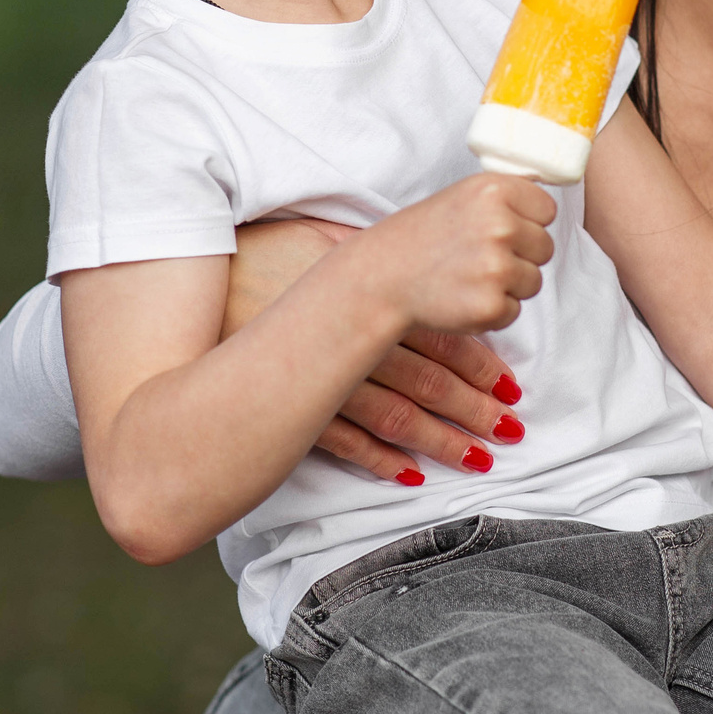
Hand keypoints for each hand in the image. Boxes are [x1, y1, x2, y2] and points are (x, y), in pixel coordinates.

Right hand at [223, 218, 532, 485]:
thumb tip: (420, 247)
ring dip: (442, 440)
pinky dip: (379, 460)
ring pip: (397, 418)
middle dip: (475, 407)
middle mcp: (354, 344)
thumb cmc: (263, 256)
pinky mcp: (296, 409)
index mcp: (369, 300)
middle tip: (513, 426)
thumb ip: (371, 251)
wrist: (199, 292)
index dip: (479, 363)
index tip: (512, 384)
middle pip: (428, 381)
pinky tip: (409, 474)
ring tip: (480, 458)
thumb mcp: (321, 239)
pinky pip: (345, 443)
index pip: (438, 336)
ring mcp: (325, 382)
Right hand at [340, 172, 553, 338]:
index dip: (527, 222)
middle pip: (545, 248)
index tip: (501, 229)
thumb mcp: (464, 196)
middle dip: (520, 256)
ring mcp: (496, 268)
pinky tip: (463, 296)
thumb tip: (550, 197)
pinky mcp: (491, 306)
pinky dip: (492, 311)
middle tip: (480, 256)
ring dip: (507, 286)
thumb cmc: (424, 236)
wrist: (382, 276)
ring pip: (533, 282)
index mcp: (495, 190)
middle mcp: (499, 225)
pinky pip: (514, 311)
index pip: (547, 210)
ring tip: (469, 276)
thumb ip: (507, 197)